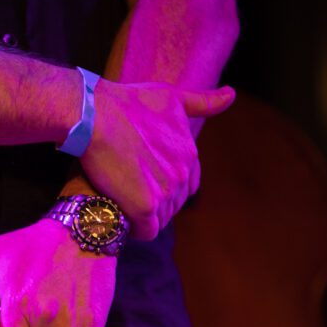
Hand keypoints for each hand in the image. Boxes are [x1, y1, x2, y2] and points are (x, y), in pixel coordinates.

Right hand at [82, 79, 234, 238]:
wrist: (95, 116)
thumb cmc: (127, 103)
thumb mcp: (170, 98)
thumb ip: (202, 103)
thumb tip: (231, 95)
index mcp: (189, 154)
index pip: (187, 187)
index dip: (167, 187)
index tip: (145, 180)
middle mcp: (181, 175)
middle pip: (173, 205)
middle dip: (154, 202)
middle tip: (128, 192)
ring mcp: (165, 193)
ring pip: (160, 220)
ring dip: (143, 217)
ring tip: (121, 203)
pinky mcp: (144, 207)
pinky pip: (145, 231)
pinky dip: (134, 229)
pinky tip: (120, 216)